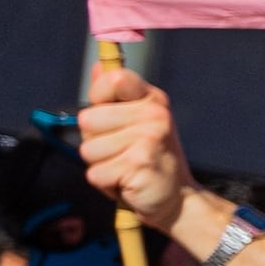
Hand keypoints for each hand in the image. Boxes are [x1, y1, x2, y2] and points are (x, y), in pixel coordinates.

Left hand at [75, 58, 197, 240]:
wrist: (176, 199)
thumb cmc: (148, 159)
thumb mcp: (134, 122)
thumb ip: (113, 96)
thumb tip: (98, 66)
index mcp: (151, 100)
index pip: (112, 79)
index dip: (98, 97)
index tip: (110, 117)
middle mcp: (154, 115)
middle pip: (87, 119)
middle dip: (95, 141)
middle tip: (121, 151)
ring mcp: (148, 138)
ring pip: (88, 149)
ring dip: (101, 164)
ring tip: (125, 167)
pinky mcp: (139, 164)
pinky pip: (95, 173)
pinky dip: (106, 183)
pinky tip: (127, 181)